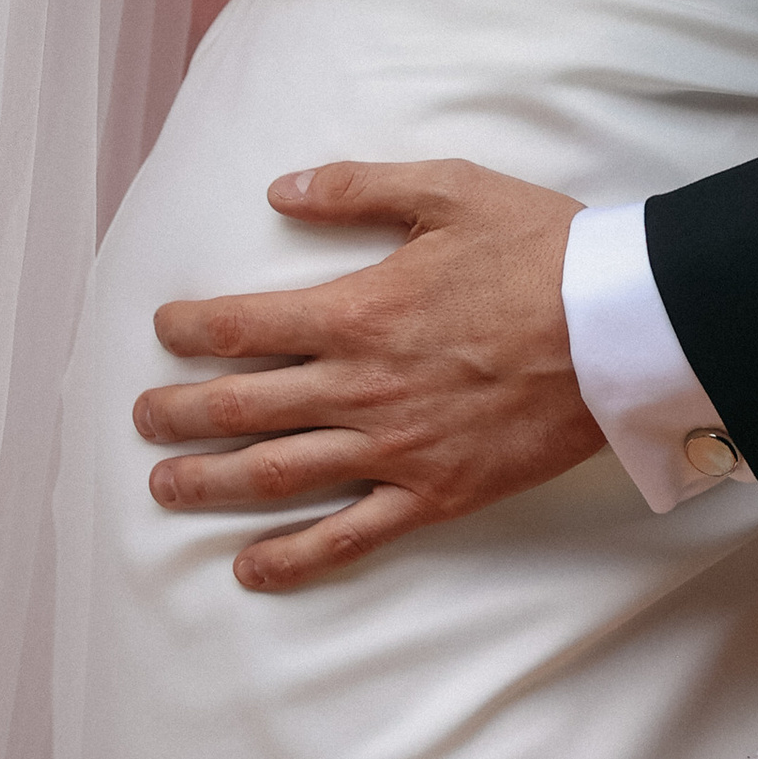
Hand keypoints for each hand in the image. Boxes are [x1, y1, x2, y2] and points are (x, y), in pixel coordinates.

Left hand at [136, 158, 601, 588]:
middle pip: (242, 408)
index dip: (191, 330)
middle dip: (179, 413)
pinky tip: (251, 570)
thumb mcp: (449, 189)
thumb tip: (282, 190)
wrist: (616, 326)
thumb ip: (358, 188)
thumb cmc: (539, 248)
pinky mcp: (433, 494)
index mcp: (358, 310)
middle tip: (141, 417)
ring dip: (210, 484)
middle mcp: (361, 386)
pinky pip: (348, 537)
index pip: (245, 326)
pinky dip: (293, 560)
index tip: (161, 329)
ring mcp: (394, 448)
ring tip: (165, 488)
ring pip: (277, 475)